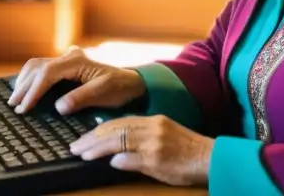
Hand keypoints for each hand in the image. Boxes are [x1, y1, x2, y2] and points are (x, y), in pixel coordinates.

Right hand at [8, 46, 145, 114]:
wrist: (130, 83)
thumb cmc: (118, 87)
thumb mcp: (103, 93)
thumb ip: (81, 98)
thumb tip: (58, 106)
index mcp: (77, 61)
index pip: (47, 73)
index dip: (34, 91)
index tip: (24, 107)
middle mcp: (69, 57)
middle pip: (38, 67)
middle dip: (24, 86)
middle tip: (14, 105)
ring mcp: (67, 60)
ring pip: (37, 65)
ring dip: (24, 80)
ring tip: (15, 98)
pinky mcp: (66, 67)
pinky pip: (42, 68)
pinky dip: (30, 78)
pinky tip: (25, 88)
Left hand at [69, 115, 212, 187]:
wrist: (209, 158)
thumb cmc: (186, 150)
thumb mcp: (162, 137)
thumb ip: (140, 141)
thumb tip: (115, 154)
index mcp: (152, 121)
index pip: (119, 122)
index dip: (98, 130)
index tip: (83, 139)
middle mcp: (152, 128)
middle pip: (115, 129)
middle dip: (91, 138)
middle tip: (74, 147)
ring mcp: (154, 143)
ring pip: (119, 140)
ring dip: (98, 148)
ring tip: (82, 154)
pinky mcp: (158, 160)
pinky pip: (134, 158)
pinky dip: (120, 161)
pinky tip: (110, 163)